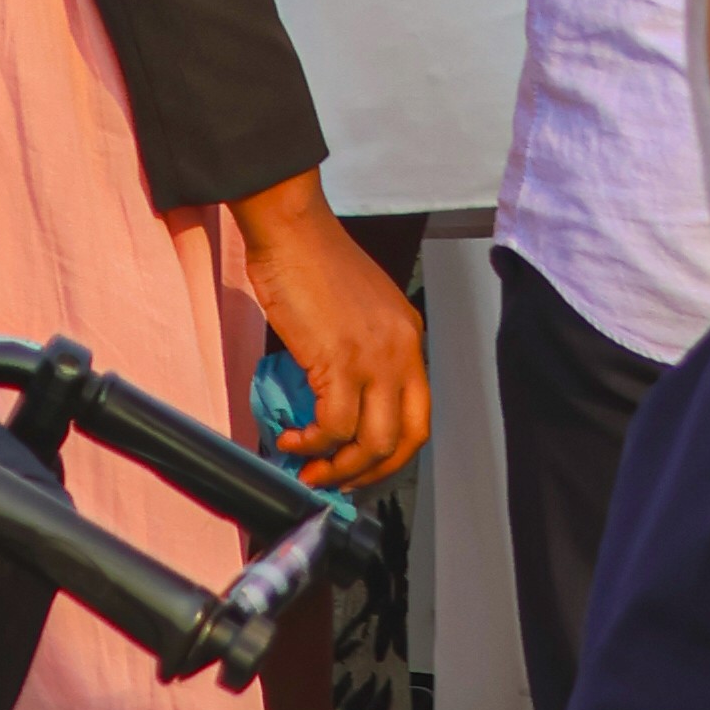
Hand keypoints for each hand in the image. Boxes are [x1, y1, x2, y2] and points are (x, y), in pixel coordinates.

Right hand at [239, 196, 428, 493]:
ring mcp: (375, 358)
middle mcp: (402, 351)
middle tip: (337, 480)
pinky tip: (291, 438)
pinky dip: (312, 442)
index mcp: (409, 338)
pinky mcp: (341, 361)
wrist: (290, 229)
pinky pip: (334, 425)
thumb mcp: (354, 312)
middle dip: (371, 472)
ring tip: (307, 467)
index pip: (419, 414)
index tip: (362, 465)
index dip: (392, 452)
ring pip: (373, 442)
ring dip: (338, 467)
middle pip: (406, 438)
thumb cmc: (311, 260)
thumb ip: (359, 353)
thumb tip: (335, 400)